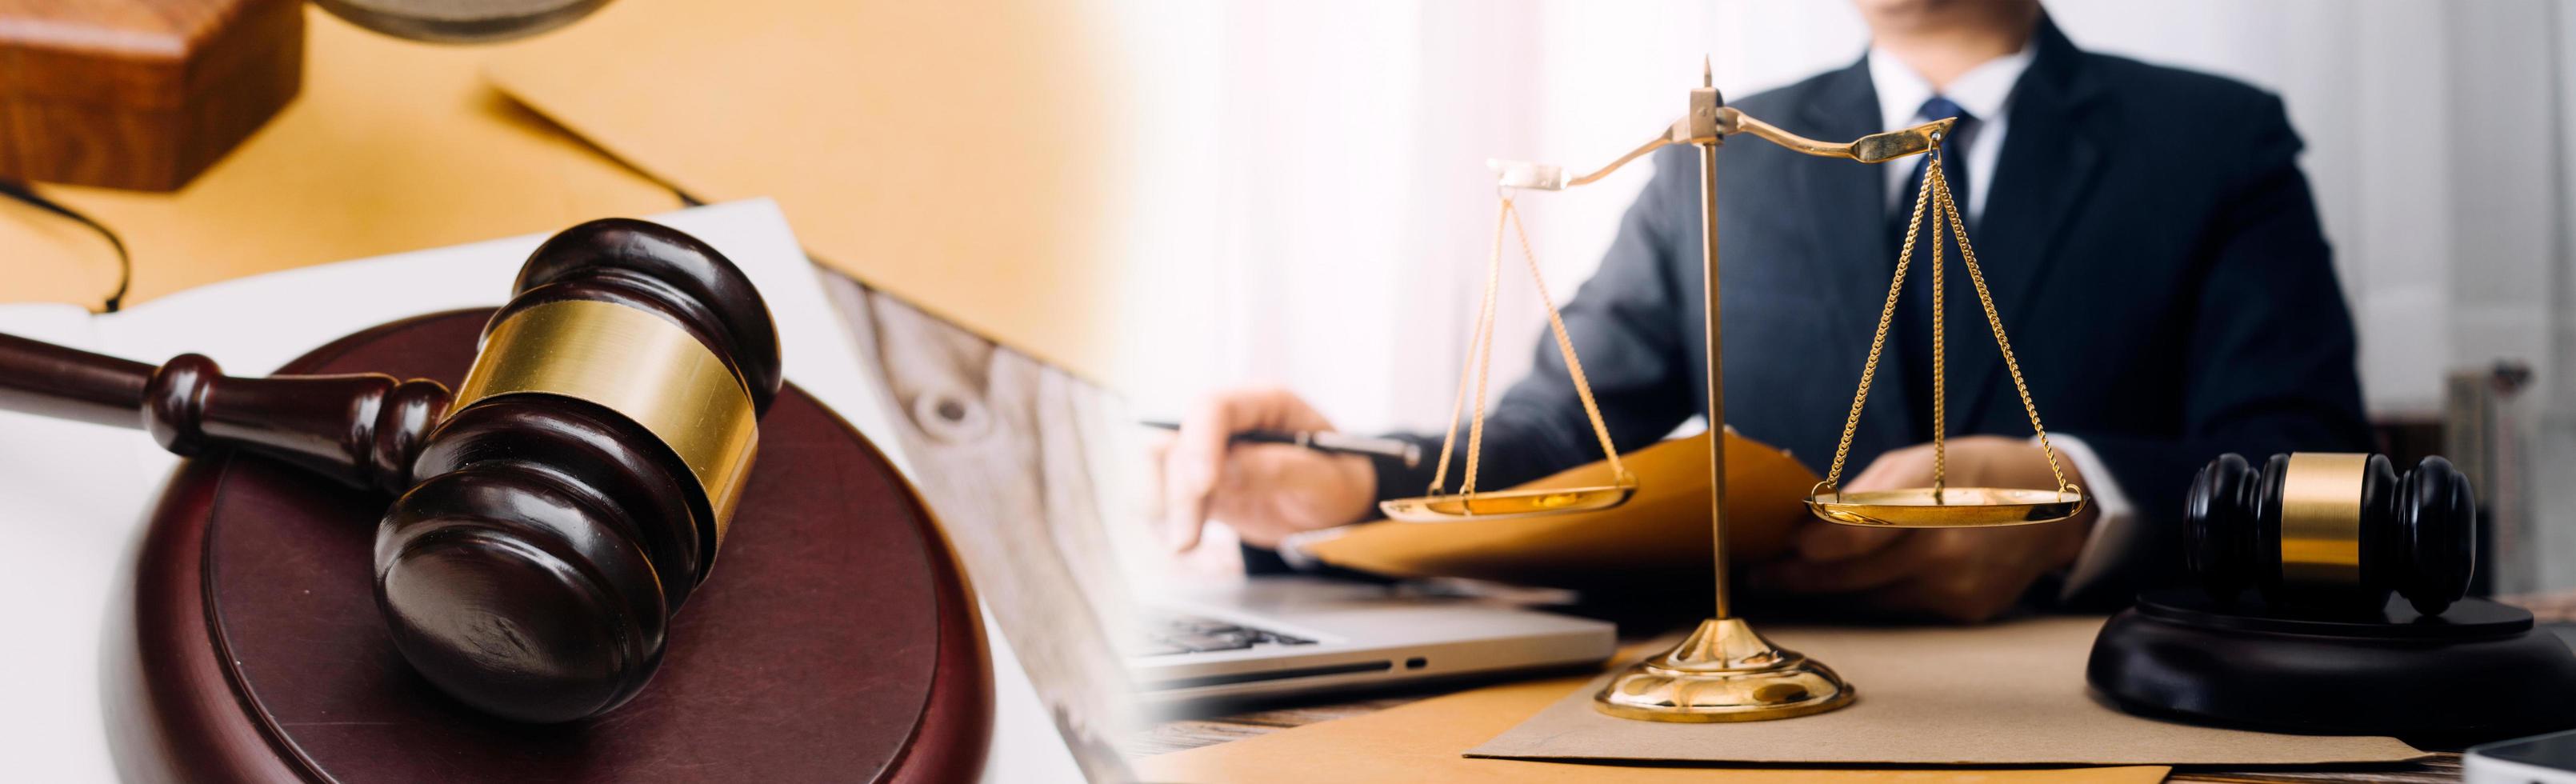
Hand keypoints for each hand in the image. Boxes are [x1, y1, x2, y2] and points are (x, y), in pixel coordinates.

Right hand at [1153, 388, 1377, 551]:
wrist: (1337, 509)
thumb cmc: (1340, 482)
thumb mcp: (1324, 479)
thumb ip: (1279, 470)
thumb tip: (1225, 471)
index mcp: (1264, 403)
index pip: (1213, 408)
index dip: (1200, 444)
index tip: (1202, 487)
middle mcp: (1230, 423)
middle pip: (1179, 443)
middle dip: (1180, 493)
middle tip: (1189, 541)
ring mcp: (1210, 453)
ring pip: (1162, 468)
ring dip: (1165, 507)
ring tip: (1187, 546)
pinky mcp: (1201, 485)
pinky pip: (1166, 496)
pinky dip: (1166, 521)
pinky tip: (1186, 544)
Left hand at [1750, 435, 2095, 622]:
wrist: (2056, 511)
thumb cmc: (1977, 473)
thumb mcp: (1925, 459)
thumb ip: (1869, 492)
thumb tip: (1811, 519)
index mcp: (1937, 495)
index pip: (1865, 528)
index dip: (1821, 545)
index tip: (1784, 548)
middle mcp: (1949, 546)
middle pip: (1858, 573)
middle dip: (1803, 577)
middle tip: (1762, 576)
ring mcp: (1959, 584)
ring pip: (1873, 598)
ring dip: (1829, 592)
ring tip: (1787, 582)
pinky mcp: (1966, 611)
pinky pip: (1901, 608)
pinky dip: (1869, 598)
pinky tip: (1842, 590)